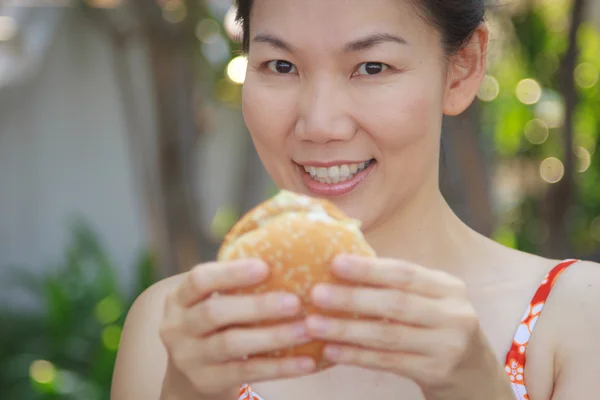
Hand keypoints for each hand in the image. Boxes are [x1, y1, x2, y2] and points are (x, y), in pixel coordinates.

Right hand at [159, 259, 316, 399]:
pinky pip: (246, 372)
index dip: (231, 273)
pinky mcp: (206, 381)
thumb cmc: (214, 324)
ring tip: (306, 329)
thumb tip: (287, 251)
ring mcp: (188, 358)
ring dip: (273, 336)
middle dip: (257, 306)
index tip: (265, 267)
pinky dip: (279, 367)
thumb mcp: (211, 301)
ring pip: (231, 344)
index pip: (199, 280)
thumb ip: (235, 283)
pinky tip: (306, 362)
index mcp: (178, 299)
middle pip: (214, 313)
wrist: (188, 374)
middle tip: (295, 302)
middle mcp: (177, 327)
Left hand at [305, 255, 514, 399]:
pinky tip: (331, 351)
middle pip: (395, 303)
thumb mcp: (432, 301)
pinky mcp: (437, 372)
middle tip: (316, 294)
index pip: (405, 273)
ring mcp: (447, 345)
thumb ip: (399, 286)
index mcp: (448, 288)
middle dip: (352, 297)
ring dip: (347, 329)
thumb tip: (343, 264)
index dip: (369, 268)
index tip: (335, 263)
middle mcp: (453, 314)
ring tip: (314, 324)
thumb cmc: (439, 329)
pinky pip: (388, 361)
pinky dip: (357, 356)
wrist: (476, 377)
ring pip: (388, 335)